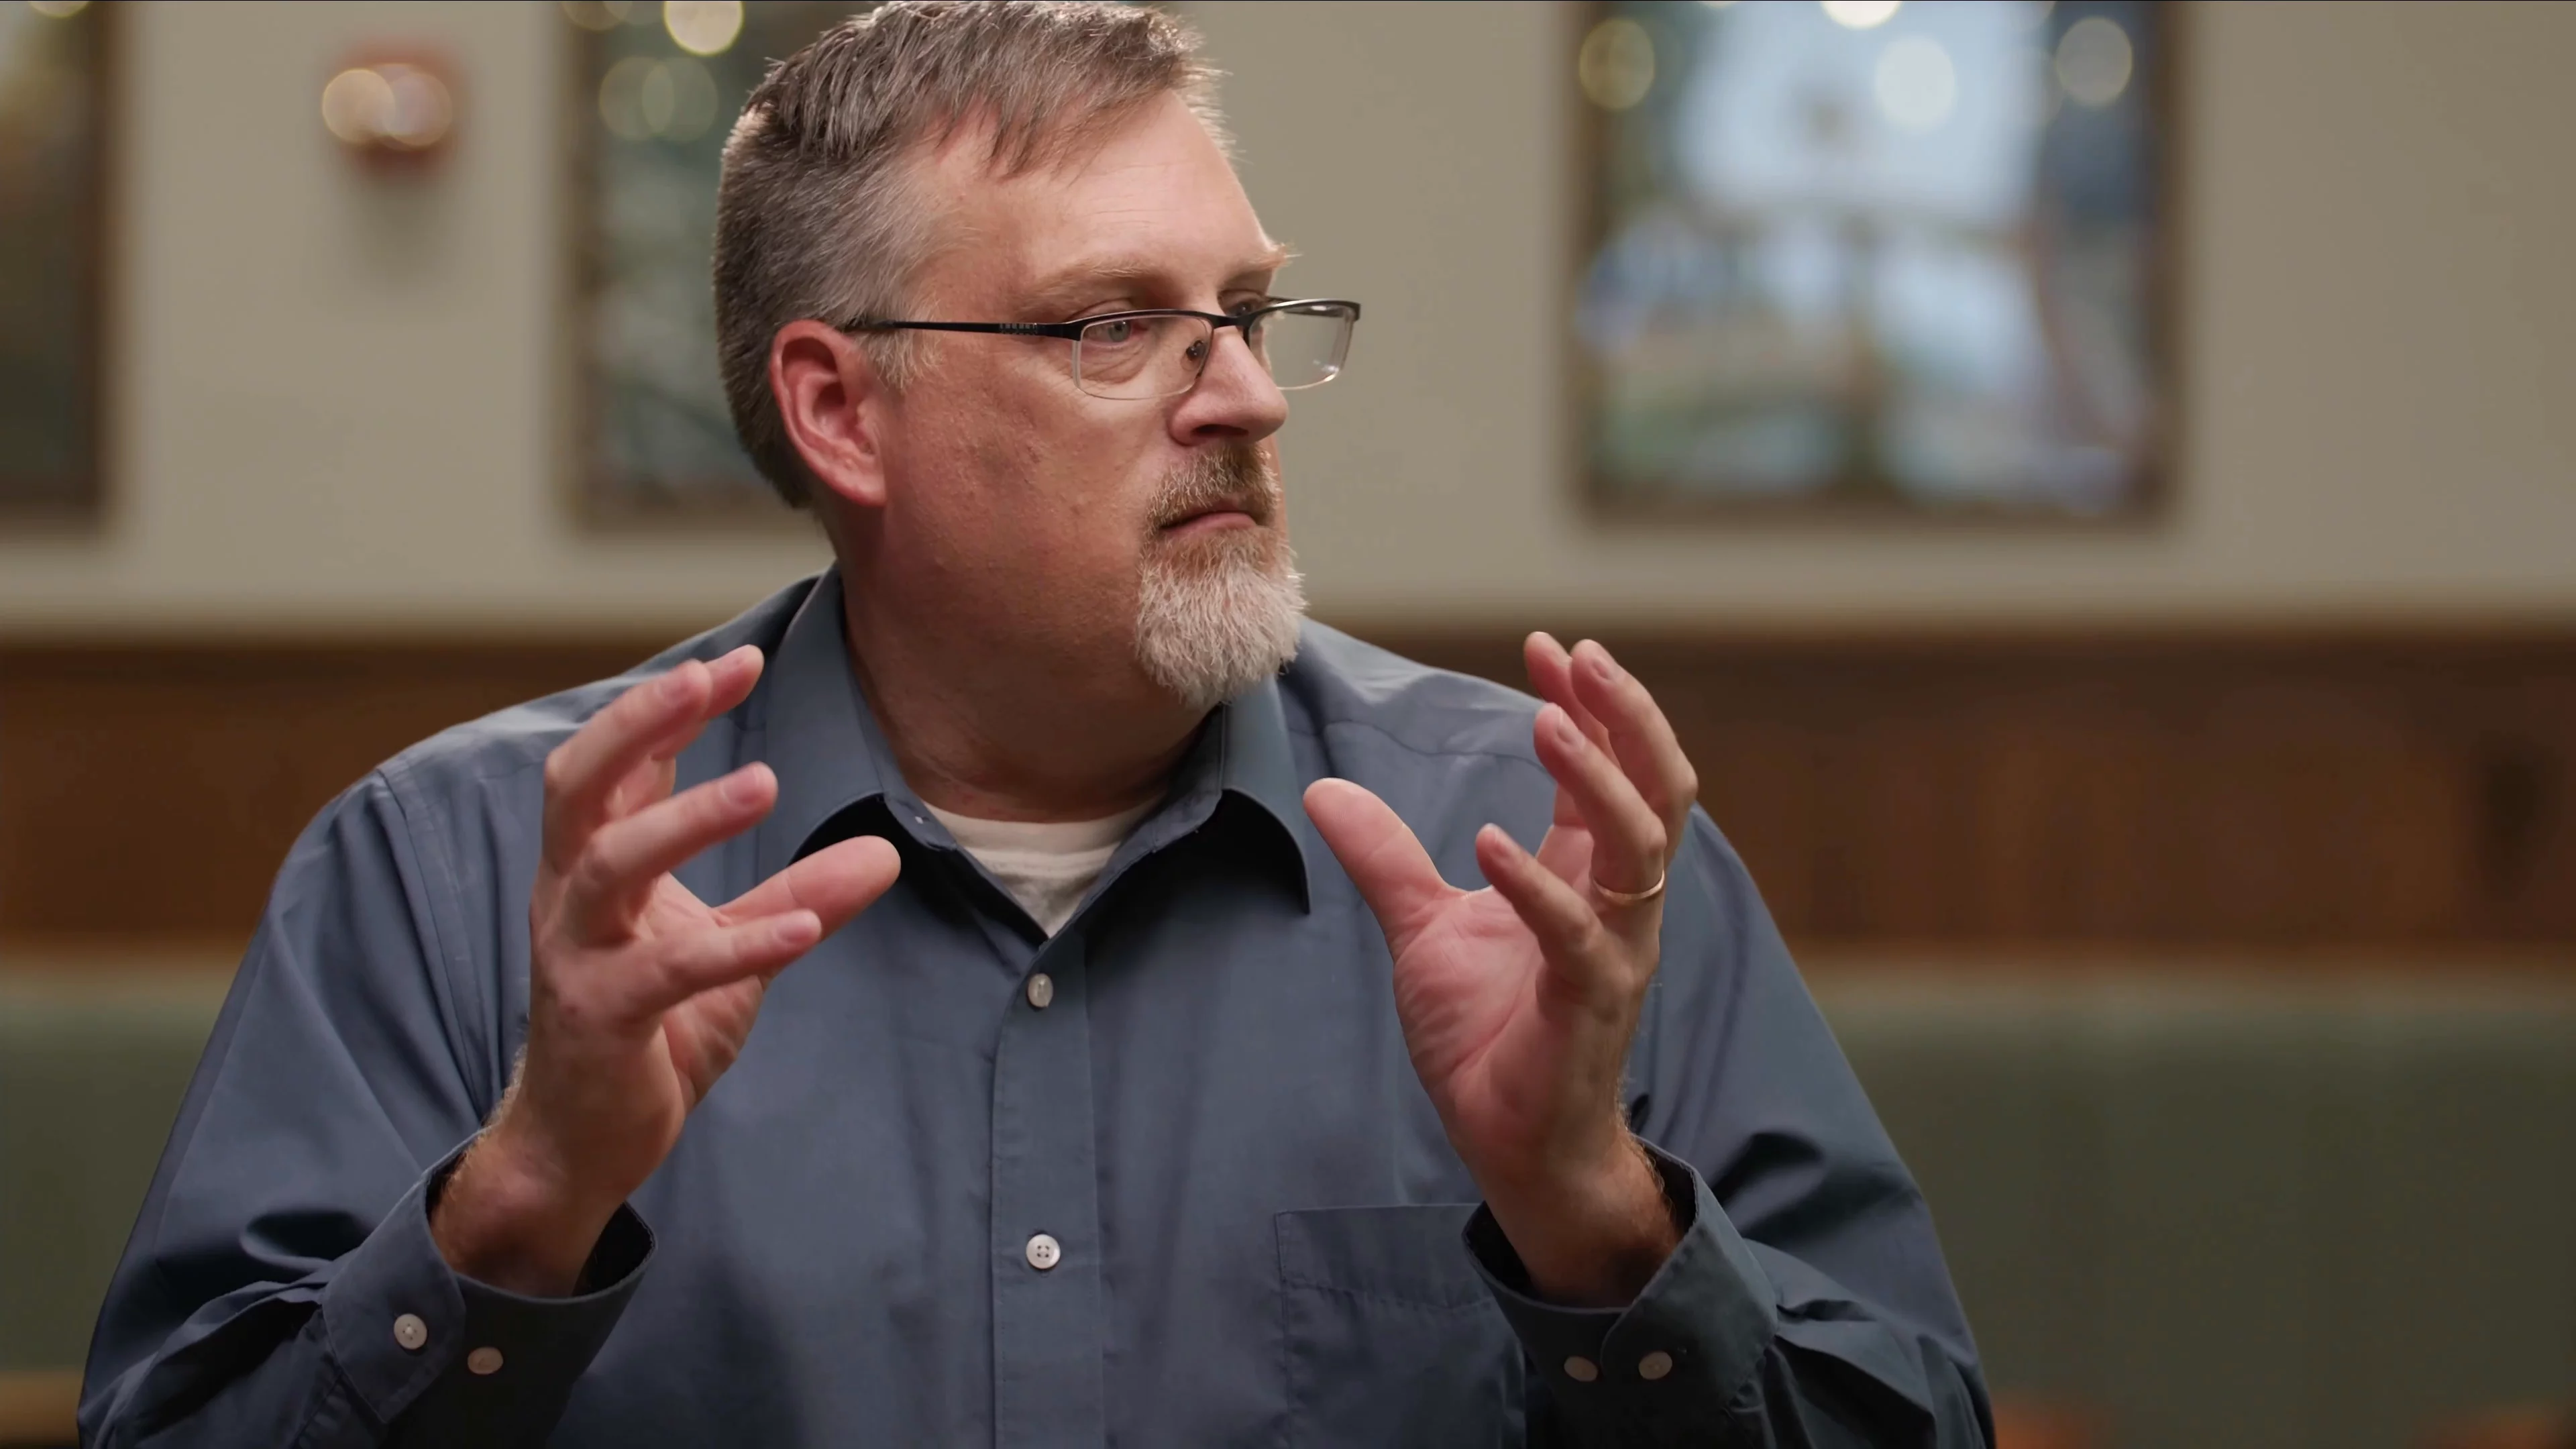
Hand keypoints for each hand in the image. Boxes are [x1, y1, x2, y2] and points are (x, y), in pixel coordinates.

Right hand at [431, 646, 900, 1294]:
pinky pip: (668, 970)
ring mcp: (575, 956)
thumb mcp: (730, 953)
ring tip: (764, 784)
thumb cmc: (649, 1030)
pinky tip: (804, 926)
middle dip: (639, 723)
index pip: (617, 766)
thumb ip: (795, 895)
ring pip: (610, 865)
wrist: (585, 1141)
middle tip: (708, 674)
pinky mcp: (600, 1018)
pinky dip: (738, 943)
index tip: (738, 660)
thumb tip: (882, 852)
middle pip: (579, 786)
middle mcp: (569, 898)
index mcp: (590, 867)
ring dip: (686, 819)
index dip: (666, 708)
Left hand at [1304, 635, 1697, 1304]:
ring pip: (1641, 846)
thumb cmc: (1486, 1036)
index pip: (1610, 769)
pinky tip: (1487, 844)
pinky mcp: (1588, 1003)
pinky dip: (1535, 886)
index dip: (1592, 706)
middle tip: (1583, 657)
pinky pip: (1577, 935)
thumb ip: (1386, 858)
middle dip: (1627, 717)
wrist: (1511, 1144)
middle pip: (1657, 787)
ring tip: (1547, 722)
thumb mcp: (1423, 929)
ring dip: (1598, 779)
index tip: (1548, 648)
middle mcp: (1619, 903)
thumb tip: (1322, 791)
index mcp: (1587, 876)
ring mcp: (1614, 951)